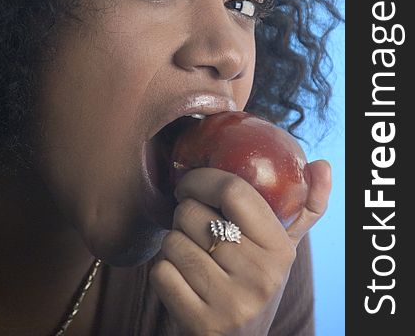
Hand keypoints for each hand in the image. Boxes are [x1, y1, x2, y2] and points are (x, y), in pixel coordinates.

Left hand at [149, 161, 330, 335]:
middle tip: (193, 224)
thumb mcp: (284, 249)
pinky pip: (161, 272)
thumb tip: (322, 164)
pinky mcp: (201, 324)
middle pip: (192, 213)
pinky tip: (181, 278)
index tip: (190, 184)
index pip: (232, 190)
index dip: (201, 178)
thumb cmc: (256, 282)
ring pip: (173, 241)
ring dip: (173, 243)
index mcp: (280, 249)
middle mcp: (260, 277)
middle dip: (183, 213)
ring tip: (191, 253)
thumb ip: (305, 208)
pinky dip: (163, 270)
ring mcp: (231, 304)